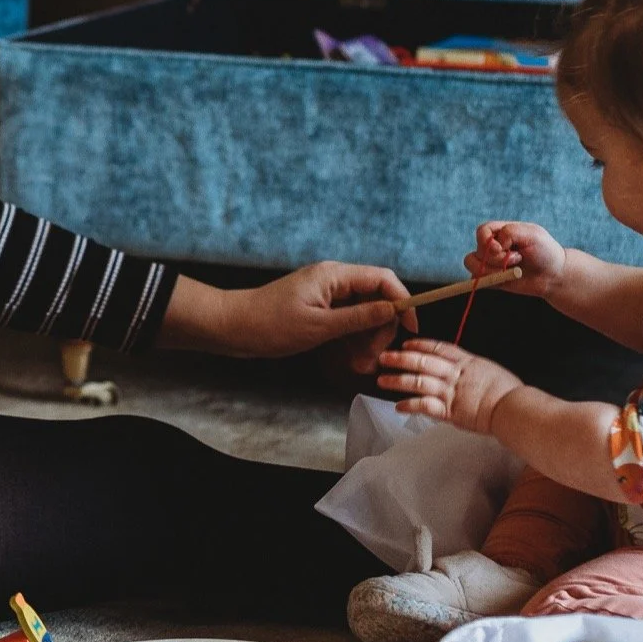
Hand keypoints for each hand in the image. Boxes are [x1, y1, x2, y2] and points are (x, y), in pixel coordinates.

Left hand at [161, 262, 412, 361]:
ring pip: (363, 315)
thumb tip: (393, 309)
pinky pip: (347, 323)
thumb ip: (359, 318)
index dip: (402, 301)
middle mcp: (333, 281)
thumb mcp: (319, 326)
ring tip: (359, 366)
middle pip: (376, 299)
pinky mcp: (318, 311)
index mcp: (334, 275)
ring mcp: (326, 296)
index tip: (411, 329)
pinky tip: (350, 359)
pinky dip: (352, 340)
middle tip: (372, 360)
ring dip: (366, 340)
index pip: (383, 279)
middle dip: (380, 330)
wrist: (232, 328)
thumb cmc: (270, 325)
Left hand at [377, 337, 524, 433]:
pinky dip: (410, 405)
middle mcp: (455, 374)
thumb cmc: (509, 392)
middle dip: (401, 358)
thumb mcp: (491, 370)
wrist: (514, 408)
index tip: (407, 343)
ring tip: (382, 380)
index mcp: (467, 362)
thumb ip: (474, 369)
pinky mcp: (450, 411)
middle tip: (384, 357)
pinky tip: (398, 406)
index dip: (420, 345)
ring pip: (419, 382)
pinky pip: (425, 406)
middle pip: (423, 362)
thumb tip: (465, 369)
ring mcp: (451, 392)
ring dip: (398, 380)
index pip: (439, 348)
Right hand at [470, 221, 567, 298]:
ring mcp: (490, 263)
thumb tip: (493, 246)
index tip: (502, 248)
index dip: (486, 241)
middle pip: (478, 250)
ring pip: (473, 265)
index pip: (482, 231)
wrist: (554, 275)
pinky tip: (508, 279)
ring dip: (493, 270)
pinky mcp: (490, 279)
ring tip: (514, 270)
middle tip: (518, 259)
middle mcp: (493, 246)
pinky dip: (490, 280)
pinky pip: (477, 280)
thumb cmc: (545, 252)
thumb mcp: (532, 235)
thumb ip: (510, 232)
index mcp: (501, 231)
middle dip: (497, 258)